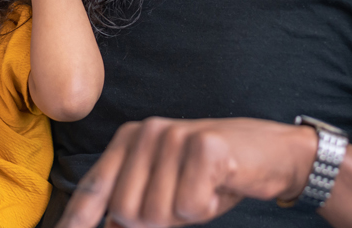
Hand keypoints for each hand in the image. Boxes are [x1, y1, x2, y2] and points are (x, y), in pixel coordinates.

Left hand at [57, 117, 316, 227]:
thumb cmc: (214, 175)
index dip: (77, 219)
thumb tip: (105, 226)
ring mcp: (173, 137)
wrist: (274, 153)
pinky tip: (220, 186)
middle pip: (126, 212)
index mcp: (129, 140)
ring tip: (204, 189)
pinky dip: (208, 207)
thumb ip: (131, 203)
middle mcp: (145, 133)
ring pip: (157, 214)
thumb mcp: (165, 186)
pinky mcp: (204, 147)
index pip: (96, 188)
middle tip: (187, 200)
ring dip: (185, 215)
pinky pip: (190, 207)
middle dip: (157, 222)